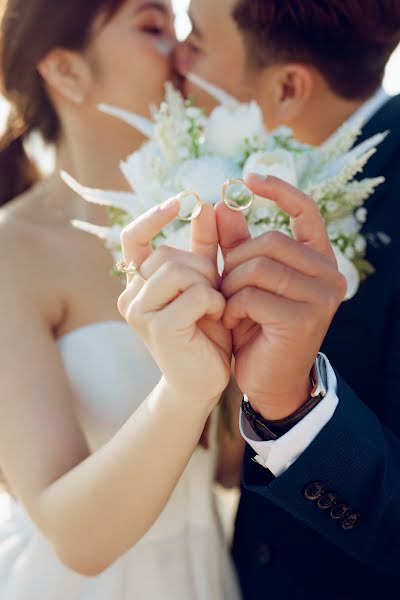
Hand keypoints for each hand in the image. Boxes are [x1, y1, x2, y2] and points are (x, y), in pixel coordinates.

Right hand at [118, 198, 231, 407]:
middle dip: (200, 268)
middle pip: (167, 254)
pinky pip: (194, 294)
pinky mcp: (158, 328)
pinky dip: (213, 302)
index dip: (154, 218)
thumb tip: (208, 204)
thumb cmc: (205, 333)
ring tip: (214, 307)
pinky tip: (216, 318)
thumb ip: (205, 247)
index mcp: (138, 284)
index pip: (133, 239)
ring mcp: (140, 312)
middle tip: (214, 293)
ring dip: (207, 285)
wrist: (203, 382)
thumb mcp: (207, 284)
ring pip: (178, 270)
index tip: (180, 202)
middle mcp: (130, 296)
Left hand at [216, 175, 346, 419]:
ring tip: (225, 305)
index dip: (279, 190)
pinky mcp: (305, 318)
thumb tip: (223, 202)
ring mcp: (322, 296)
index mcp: (319, 259)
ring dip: (230, 286)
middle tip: (221, 287)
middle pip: (269, 241)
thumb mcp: (244, 281)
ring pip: (258, 267)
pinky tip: (231, 322)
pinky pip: (253, 295)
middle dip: (234, 261)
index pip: (306, 210)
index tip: (248, 178)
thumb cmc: (257, 327)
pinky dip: (232, 307)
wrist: (269, 382)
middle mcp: (330, 274)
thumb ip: (237, 243)